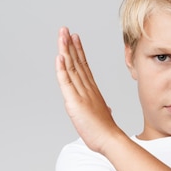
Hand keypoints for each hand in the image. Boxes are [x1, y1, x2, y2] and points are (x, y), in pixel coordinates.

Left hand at [55, 27, 122, 152]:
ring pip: (71, 68)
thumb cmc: (107, 131)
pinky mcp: (75, 102)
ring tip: (62, 35)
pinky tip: (59, 56)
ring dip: (65, 50)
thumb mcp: (104, 116)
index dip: (78, 51)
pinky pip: (66, 82)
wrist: (110, 139)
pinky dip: (62, 69)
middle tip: (65, 30)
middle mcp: (87, 88)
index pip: (84, 67)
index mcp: (92, 91)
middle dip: (70, 45)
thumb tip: (107, 108)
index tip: (75, 39)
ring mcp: (81, 94)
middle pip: (77, 62)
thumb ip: (104, 109)